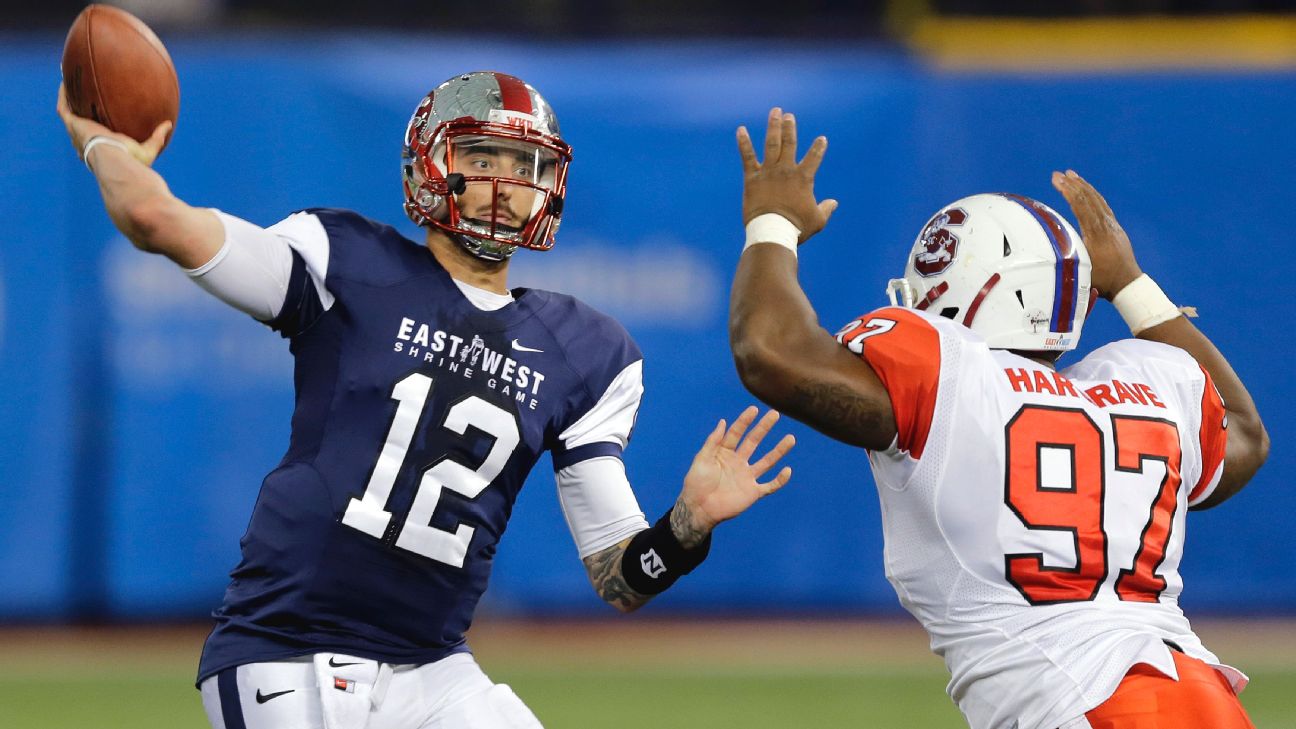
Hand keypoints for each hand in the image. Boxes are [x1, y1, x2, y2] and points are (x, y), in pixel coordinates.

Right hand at [57, 82, 170, 167]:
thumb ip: (157, 138)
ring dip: (69, 100)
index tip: (99, 123)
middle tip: (83, 102)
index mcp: (99, 153)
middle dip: (80, 115)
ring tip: (70, 86)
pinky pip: (64, 107)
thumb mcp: (147, 151)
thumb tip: (168, 125)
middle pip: (79, 128)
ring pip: (69, 114)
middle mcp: (84, 144)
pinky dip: (64, 94)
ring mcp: (77, 134)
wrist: (115, 161)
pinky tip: (67, 81)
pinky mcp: (74, 125)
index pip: (95, 142)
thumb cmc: (131, 162)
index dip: (95, 133)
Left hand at [673, 406, 794, 545]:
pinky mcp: (753, 492)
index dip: (745, 421)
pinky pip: (770, 485)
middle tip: (775, 414)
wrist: (699, 509)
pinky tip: (788, 470)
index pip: (737, 433)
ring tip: (791, 438)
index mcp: (725, 453)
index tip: (754, 409)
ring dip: (779, 450)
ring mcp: (747, 477)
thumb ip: (713, 441)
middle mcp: (738, 462)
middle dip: (764, 428)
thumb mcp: (702, 459)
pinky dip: (779, 480)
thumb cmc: (696, 483)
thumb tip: (723, 421)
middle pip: (754, 442)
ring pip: (767, 461)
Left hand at [737, 108, 837, 243]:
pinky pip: (747, 157)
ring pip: (772, 144)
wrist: (772, 231)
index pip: (814, 157)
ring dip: (773, 127)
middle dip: (790, 128)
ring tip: (775, 112)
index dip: (819, 147)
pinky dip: (744, 143)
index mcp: (803, 178)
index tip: (822, 139)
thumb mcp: (817, 220)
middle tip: (789, 115)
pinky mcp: (752, 178)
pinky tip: (741, 129)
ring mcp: (768, 172)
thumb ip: (826, 209)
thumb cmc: (797, 228)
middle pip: (789, 143)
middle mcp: (786, 170)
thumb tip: (834, 203)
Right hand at [1052, 170, 1142, 299]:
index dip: (1068, 191)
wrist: (1128, 284)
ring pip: (1098, 200)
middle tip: (1059, 174)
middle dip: (1073, 184)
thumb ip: (1067, 257)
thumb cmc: (1103, 281)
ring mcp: (1113, 226)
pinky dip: (1093, 196)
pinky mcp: (1115, 228)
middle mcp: (1106, 226)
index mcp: (1097, 234)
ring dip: (1084, 186)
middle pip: (1089, 199)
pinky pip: (1103, 206)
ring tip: (1073, 175)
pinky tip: (1087, 192)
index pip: (1081, 206)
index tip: (1057, 180)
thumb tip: (1046, 248)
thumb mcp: (1081, 271)